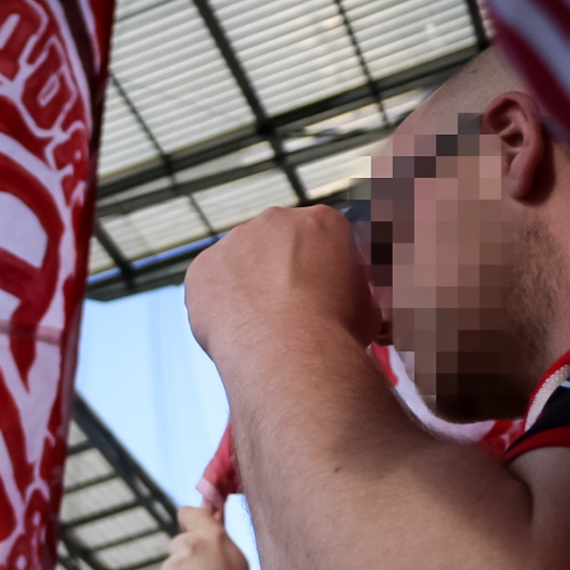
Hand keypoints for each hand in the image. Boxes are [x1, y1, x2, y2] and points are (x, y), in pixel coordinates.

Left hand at [160, 507, 252, 569]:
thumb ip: (217, 533)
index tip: (195, 530)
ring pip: (174, 564)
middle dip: (189, 552)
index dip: (190, 521)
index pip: (187, 513)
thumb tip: (212, 512)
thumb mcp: (234, 555)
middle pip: (180, 541)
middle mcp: (187, 546)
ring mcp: (171, 566)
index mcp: (209, 536)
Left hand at [184, 206, 380, 366]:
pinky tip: (232, 327)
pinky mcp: (202, 267)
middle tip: (284, 311)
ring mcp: (235, 241)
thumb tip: (352, 302)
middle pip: (275, 243)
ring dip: (246, 285)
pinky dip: (216, 302)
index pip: (320, 236)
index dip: (318, 267)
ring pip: (238, 262)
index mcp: (322, 222)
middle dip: (279, 271)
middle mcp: (276, 220)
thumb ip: (354, 291)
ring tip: (258, 325)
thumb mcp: (367, 305)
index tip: (316, 291)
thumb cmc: (334, 330)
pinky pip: (209, 283)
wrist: (288, 349)